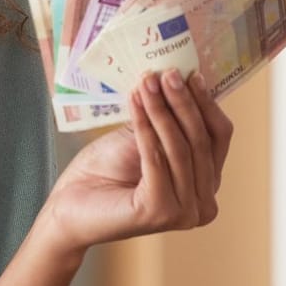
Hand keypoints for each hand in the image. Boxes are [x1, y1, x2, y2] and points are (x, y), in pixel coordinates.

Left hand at [43, 69, 234, 254]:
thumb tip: (180, 77)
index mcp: (206, 186)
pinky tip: (135, 102)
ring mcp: (185, 212)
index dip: (205, 103)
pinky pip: (156, 158)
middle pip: (201, 141)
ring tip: (146, 82)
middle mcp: (203, 205)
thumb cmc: (105, 172)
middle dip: (182, 102)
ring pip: (180, 148)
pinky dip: (145, 127)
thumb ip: (167, 119)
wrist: (68, 205)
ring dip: (162, 110)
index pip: (217, 138)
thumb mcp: (143, 138)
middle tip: (166, 72)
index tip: (190, 73)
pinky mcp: (160, 212)